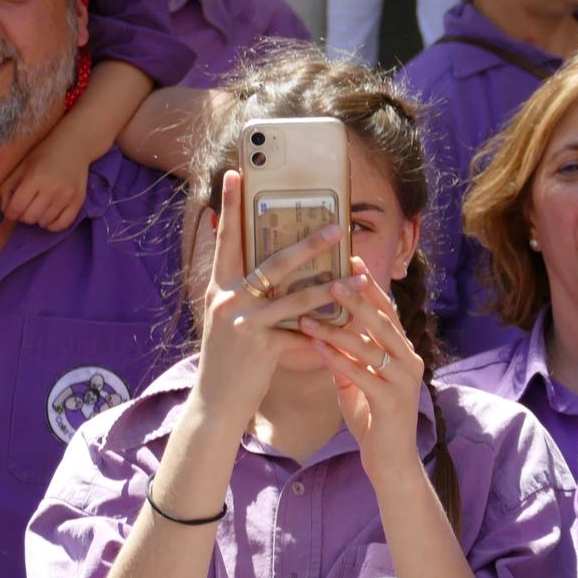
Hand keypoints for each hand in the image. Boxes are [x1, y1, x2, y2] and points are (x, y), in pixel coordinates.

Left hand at [0, 133, 90, 230]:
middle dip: (23, 216)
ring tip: (38, 208)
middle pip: (30, 218)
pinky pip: (62, 224)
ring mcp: (67, 196)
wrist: (73, 147)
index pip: (16, 208)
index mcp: (34, 179)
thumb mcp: (20, 168)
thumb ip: (7, 189)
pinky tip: (49, 216)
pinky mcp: (78, 201)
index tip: (11, 210)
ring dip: (37, 219)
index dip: (10, 213)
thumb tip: (5, 211)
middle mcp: (52, 189)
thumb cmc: (43, 155)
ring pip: (44, 223)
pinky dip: (52, 225)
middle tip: (25, 208)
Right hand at [191, 170, 348, 427]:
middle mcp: (227, 299)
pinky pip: (303, 332)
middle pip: (273, 261)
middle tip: (337, 225)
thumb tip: (271, 268)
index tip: (236, 173)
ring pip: (296, 296)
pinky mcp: (260, 345)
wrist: (216, 404)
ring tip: (361, 274)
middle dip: (309, 243)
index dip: (230, 206)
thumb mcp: (230, 321)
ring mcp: (242, 321)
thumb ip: (247, 293)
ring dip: (334, 285)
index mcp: (218, 288)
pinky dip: (328, 330)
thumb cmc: (231, 361)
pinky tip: (352, 327)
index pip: (226, 239)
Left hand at [298, 258, 424, 478]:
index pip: (386, 311)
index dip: (368, 285)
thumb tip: (323, 330)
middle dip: (357, 298)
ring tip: (311, 314)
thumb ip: (346, 356)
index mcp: (403, 352)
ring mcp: (404, 381)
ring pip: (370, 346)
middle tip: (332, 277)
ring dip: (338, 328)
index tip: (349, 259)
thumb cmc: (373, 419)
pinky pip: (361, 374)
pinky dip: (338, 359)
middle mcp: (409, 360)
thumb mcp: (357, 381)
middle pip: (383, 321)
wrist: (390, 461)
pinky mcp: (392, 401)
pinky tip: (316, 347)